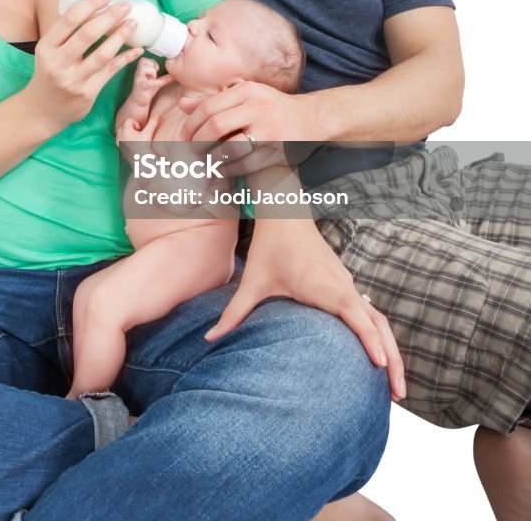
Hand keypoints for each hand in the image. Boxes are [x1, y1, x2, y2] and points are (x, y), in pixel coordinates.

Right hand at [21, 0, 143, 133]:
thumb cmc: (49, 74)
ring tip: (133, 23)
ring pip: (102, 55)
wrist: (42, 111)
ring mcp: (73, 80)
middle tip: (126, 5)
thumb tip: (94, 7)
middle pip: (87, 35)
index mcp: (46, 47)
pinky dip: (125, 58)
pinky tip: (137, 49)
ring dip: (121, 37)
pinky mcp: (87, 93)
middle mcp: (58, 63)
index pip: (69, 21)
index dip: (90, 5)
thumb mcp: (48, 52)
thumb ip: (66, 34)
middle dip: (110, 17)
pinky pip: (111, 71)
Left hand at [117, 113, 159, 164]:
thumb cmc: (143, 146)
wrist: (138, 160)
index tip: (140, 132)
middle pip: (126, 125)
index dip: (136, 124)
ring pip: (123, 131)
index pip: (130, 120)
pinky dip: (126, 138)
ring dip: (129, 133)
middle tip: (138, 136)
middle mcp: (119, 133)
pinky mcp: (118, 145)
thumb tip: (157, 116)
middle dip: (132, 128)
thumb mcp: (148, 134)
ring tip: (135, 140)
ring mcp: (118, 139)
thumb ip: (152, 123)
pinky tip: (132, 144)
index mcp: (125, 129)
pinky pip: (121, 137)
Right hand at [130, 57, 173, 106]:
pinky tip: (160, 83)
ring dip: (152, 72)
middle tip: (154, 75)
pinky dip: (155, 82)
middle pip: (143, 61)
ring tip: (153, 79)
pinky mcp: (140, 87)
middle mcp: (138, 73)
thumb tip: (176, 74)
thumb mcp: (158, 82)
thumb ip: (166, 77)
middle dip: (152, 66)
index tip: (156, 70)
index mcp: (141, 70)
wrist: (139, 102)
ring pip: (144, 68)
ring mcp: (138, 80)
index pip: (145, 59)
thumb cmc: (148, 90)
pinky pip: (148, 82)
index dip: (152, 63)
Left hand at [179, 80, 327, 175]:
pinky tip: (223, 169)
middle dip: (198, 142)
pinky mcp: (278, 150)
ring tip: (205, 162)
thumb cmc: (271, 106)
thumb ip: (214, 100)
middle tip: (192, 151)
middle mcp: (259, 107)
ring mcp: (270, 130)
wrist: (312, 117)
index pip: (208, 107)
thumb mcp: (245, 95)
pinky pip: (247, 164)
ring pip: (230, 147)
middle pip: (216, 126)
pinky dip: (230, 169)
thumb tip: (182, 105)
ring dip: (212, 158)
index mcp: (247, 90)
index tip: (184, 136)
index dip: (191, 125)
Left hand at [205, 217, 405, 402]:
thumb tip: (209, 339)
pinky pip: (370, 314)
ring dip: (391, 350)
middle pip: (379, 325)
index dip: (371, 341)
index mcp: (326, 287)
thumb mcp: (252, 281)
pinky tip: (379, 359)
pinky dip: (380, 337)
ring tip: (395, 387)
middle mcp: (343, 287)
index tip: (382, 366)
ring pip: (379, 320)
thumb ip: (234, 313)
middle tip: (399, 396)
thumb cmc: (271, 246)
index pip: (358, 317)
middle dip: (393, 360)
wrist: (285, 214)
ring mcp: (348, 285)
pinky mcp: (346, 285)